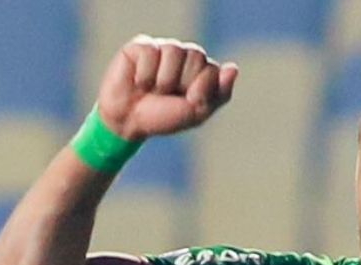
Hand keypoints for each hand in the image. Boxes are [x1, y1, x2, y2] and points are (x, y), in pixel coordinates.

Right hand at [97, 36, 237, 140]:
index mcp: (201, 69)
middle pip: (196, 56)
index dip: (199, 91)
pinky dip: (144, 74)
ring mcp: (163, 48)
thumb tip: (233, 68)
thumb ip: (219, 93)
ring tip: (151, 89)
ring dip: (162, 80)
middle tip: (166, 95)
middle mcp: (184, 55)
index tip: (184, 103)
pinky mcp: (141, 46)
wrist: (127, 123)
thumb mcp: (196, 113)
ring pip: (175, 50)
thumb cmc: (162, 118)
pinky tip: (138, 81)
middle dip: (180, 83)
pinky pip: (151, 52)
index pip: (212, 69)